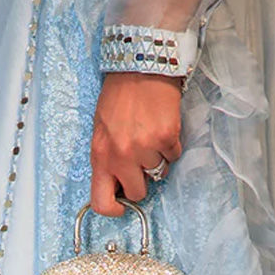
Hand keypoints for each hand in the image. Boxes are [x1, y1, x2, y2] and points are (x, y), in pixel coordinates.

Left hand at [90, 72, 182, 216]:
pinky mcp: (167, 138)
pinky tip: (161, 125)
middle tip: (141, 160)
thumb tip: (117, 184)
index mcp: (100, 156)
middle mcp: (122, 156)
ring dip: (157, 157)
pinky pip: (173, 155)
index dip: (114, 208)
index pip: (102, 202)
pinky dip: (170, 144)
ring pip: (158, 172)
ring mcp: (145, 148)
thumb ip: (107, 159)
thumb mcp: (101, 131)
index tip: (121, 204)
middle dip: (141, 180)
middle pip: (138, 192)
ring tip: (149, 133)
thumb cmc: (118, 97)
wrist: (139, 66)